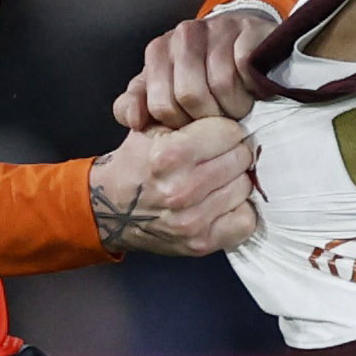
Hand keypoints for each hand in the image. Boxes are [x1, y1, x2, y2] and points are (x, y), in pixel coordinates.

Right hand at [88, 114, 258, 258]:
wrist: (111, 208)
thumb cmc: (136, 162)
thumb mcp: (150, 125)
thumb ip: (187, 111)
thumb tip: (232, 112)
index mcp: (169, 155)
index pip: (229, 131)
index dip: (224, 129)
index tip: (216, 135)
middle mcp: (181, 190)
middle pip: (241, 158)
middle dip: (232, 152)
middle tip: (217, 157)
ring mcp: (192, 221)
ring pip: (245, 187)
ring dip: (235, 180)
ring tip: (216, 179)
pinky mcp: (201, 243)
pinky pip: (245, 221)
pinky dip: (238, 210)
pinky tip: (222, 202)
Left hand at [113, 0, 281, 132]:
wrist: (241, 40)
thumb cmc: (202, 72)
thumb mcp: (164, 87)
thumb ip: (140, 104)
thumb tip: (134, 120)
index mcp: (159, 51)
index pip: (161, 104)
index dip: (180, 124)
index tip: (193, 126)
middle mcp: (184, 34)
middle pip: (190, 94)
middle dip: (208, 119)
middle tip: (219, 122)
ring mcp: (218, 29)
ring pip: (221, 84)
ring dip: (234, 107)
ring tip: (238, 109)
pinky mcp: (250, 29)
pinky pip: (245, 67)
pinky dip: (252, 86)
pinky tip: (252, 89)